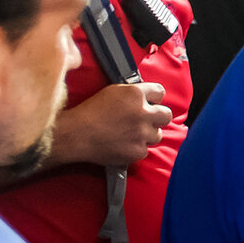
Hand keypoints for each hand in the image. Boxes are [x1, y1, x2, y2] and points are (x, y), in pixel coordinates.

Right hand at [53, 80, 171, 167]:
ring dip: (147, 134)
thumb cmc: (89, 112)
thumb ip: (133, 94)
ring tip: (130, 133)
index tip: (149, 102)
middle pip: (166, 115)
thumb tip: (147, 97)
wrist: (76, 134)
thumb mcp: (111, 91)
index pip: (160, 92)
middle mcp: (143, 112)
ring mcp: (142, 133)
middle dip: (157, 117)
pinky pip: (145, 150)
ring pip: (157, 135)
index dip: (153, 98)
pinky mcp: (138, 151)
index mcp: (135, 93)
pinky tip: (123, 144)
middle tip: (145, 120)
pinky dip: (136, 148)